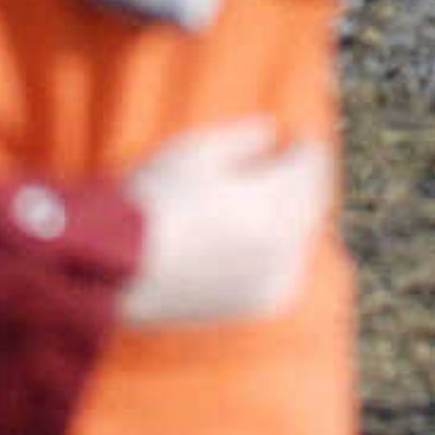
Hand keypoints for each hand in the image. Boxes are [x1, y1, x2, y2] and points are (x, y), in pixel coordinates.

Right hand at [117, 118, 332, 328]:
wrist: (121, 268)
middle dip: (304, 178)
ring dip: (295, 213)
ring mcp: (277, 277)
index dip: (304, 145)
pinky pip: (289, 268)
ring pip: (303, 236)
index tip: (294, 134)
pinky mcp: (262, 302)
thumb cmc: (156, 199)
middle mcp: (285, 243)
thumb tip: (270, 131)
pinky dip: (284, 248)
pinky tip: (262, 238)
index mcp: (273, 202)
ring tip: (272, 196)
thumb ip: (242, 138)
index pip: (311, 166)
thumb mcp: (196, 150)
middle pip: (312, 200)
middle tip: (286, 161)